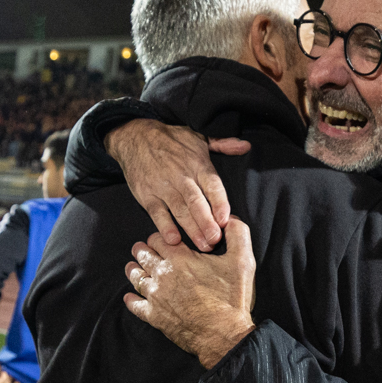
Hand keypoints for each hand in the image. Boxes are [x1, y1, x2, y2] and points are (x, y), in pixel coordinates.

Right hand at [105, 119, 248, 250]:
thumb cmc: (171, 139)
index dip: (220, 203)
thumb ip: (223, 144)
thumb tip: (245, 146)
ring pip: (180, 210)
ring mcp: (163, 186)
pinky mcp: (147, 194)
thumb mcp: (198, 137)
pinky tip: (172, 240)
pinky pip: (157, 212)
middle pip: (197, 202)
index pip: (212, 185)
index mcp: (198, 164)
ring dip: (191, 229)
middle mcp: (181, 176)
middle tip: (215, 240)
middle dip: (207, 223)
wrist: (136, 136)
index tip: (226, 220)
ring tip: (202, 245)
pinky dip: (164, 226)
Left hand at [124, 217, 255, 369]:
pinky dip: (131, 299)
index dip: (158, 236)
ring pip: (136, 277)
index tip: (161, 239)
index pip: (158, 238)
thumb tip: (229, 219)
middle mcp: (162, 275)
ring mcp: (156, 296)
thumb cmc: (232, 298)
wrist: (224, 335)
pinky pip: (135, 305)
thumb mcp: (242, 261)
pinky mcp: (155, 316)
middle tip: (141, 249)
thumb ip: (237, 234)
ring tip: (132, 267)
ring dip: (134, 270)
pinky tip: (129, 296)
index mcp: (179, 258)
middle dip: (142, 250)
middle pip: (143, 255)